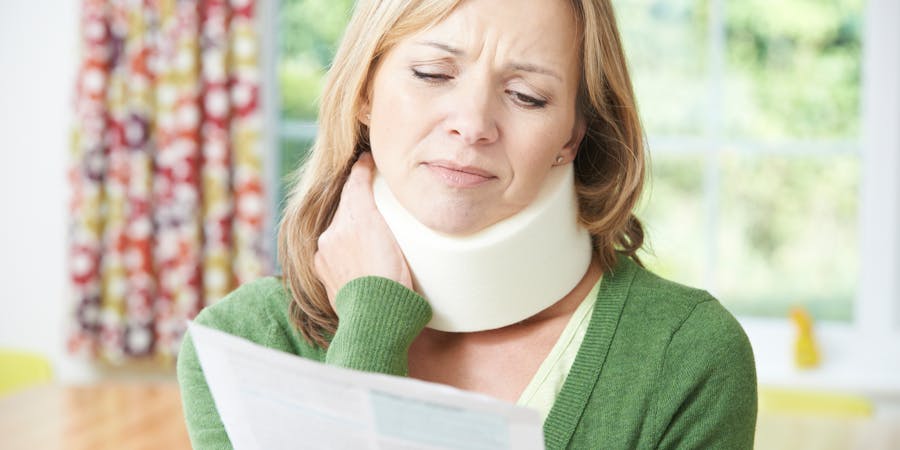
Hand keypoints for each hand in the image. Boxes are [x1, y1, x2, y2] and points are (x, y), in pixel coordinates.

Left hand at [314, 152, 413, 311]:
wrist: (376, 319)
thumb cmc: (395, 283)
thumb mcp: (399, 243)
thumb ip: (380, 215)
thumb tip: (373, 186)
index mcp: (355, 220)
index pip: (355, 184)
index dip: (362, 169)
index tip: (367, 160)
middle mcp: (333, 232)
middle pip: (347, 207)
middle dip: (359, 203)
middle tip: (376, 202)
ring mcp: (324, 253)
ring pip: (339, 230)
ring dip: (351, 229)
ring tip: (371, 237)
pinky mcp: (321, 271)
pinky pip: (332, 251)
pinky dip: (344, 250)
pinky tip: (359, 259)